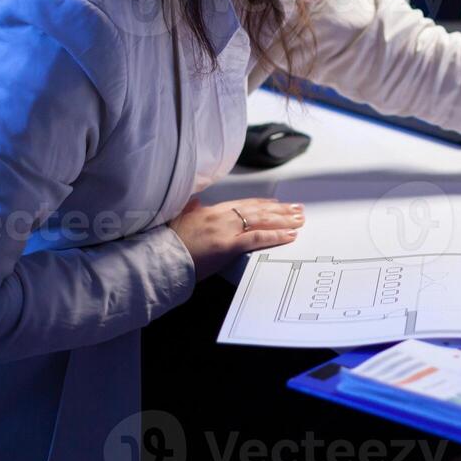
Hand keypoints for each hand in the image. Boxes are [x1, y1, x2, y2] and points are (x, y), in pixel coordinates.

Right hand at [169, 196, 303, 279]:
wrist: (160, 258)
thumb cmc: (169, 243)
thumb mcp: (179, 219)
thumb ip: (191, 209)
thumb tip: (195, 202)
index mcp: (211, 210)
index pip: (244, 204)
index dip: (263, 203)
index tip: (277, 203)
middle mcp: (221, 216)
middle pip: (257, 209)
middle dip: (280, 210)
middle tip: (298, 210)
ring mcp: (225, 230)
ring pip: (261, 220)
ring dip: (284, 220)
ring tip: (299, 220)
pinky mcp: (228, 246)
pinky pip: (257, 238)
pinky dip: (275, 236)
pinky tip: (289, 235)